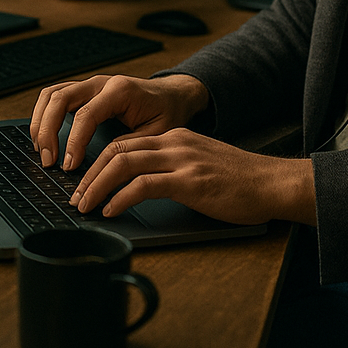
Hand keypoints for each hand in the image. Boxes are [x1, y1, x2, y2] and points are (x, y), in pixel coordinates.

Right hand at [29, 73, 209, 170]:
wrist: (173, 95)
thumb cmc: (167, 113)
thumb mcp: (157, 134)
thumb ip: (131, 146)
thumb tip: (105, 165)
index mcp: (120, 90)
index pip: (86, 114)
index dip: (73, 141)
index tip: (69, 166)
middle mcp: (102, 82)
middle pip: (60, 98)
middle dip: (47, 130)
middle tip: (48, 161)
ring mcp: (92, 84)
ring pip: (53, 93)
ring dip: (41, 121)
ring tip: (41, 149)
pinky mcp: (86, 91)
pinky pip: (56, 95)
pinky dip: (44, 114)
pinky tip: (43, 136)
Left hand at [69, 128, 316, 226]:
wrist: (272, 183)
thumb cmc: (240, 181)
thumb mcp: (201, 164)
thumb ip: (173, 168)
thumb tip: (141, 187)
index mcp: (176, 137)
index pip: (126, 142)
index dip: (99, 162)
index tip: (85, 184)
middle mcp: (175, 142)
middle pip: (118, 149)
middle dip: (90, 174)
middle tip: (76, 197)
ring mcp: (182, 159)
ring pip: (124, 162)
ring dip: (97, 185)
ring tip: (85, 205)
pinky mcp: (190, 181)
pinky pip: (144, 185)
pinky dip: (121, 197)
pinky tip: (111, 210)